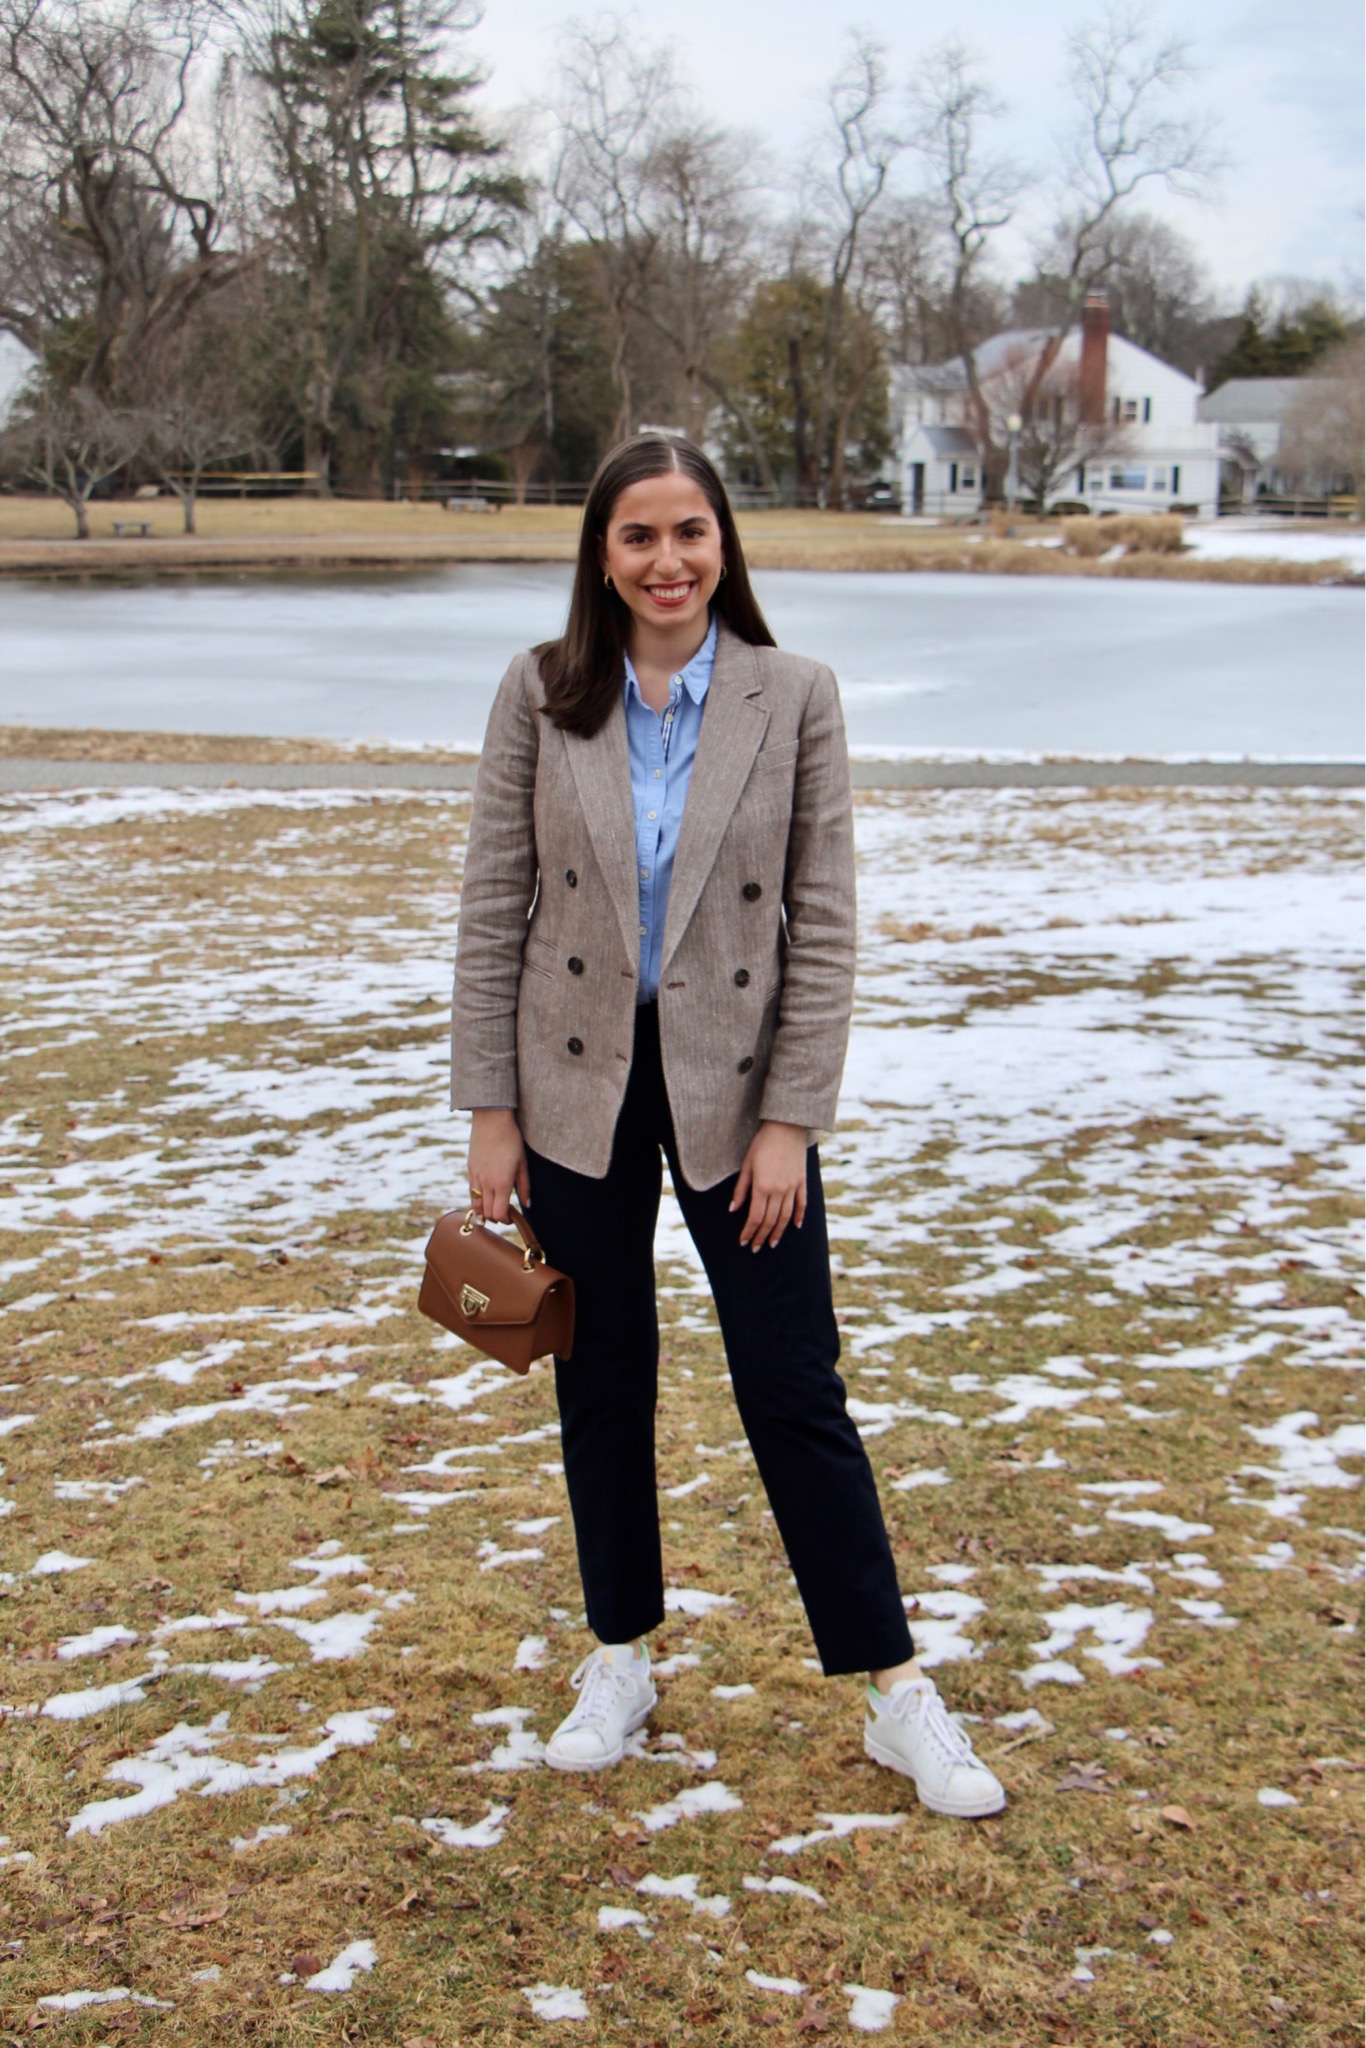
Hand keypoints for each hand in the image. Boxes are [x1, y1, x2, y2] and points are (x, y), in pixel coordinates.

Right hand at [468, 1108, 529, 1222]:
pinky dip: (477, 1199)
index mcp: (502, 1183)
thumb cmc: (511, 1140)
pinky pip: (471, 1191)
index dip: (505, 1219)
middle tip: (505, 1213)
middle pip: (487, 1213)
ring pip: (476, 1204)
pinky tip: (486, 1196)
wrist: (491, 1121)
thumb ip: (524, 1186)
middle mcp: (487, 1183)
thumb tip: (527, 1204)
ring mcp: (476, 1177)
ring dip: (485, 1210)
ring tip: (494, 1206)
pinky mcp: (470, 1170)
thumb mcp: (522, 1163)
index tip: (511, 1217)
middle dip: (496, 1217)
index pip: (499, 1213)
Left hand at [730, 1120, 807, 1250]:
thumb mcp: (747, 1164)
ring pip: (786, 1216)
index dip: (749, 1231)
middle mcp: (779, 1190)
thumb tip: (733, 1209)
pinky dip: (799, 1217)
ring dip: (778, 1232)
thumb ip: (741, 1189)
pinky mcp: (802, 1181)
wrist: (786, 1127)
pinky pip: (801, 1204)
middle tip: (756, 1248)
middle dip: (761, 1236)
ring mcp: (792, 1186)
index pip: (755, 1217)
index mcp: (762, 1186)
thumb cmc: (762, 1144)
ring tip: (772, 1243)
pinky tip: (795, 1227)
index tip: (744, 1242)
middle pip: (770, 1220)